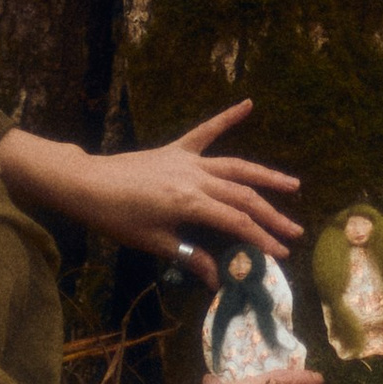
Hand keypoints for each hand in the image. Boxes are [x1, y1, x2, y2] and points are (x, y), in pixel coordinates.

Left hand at [0, 103, 302, 257]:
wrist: (88, 184)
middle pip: (243, 196)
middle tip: (294, 232)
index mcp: (190, 202)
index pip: (236, 222)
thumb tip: (218, 279)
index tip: (280, 254)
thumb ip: (190, 256)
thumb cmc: (117, 218)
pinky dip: (227, 117)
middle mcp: (196, 177)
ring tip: (292, 185)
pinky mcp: (177, 149)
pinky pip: (206, 132)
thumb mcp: (154, 242)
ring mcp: (188, 160)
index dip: (261, 238)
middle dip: (270, 215)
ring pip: (236, 167)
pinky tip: (248, 104)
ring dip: (265, 176)